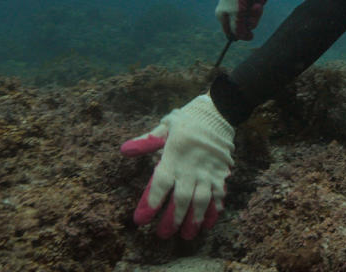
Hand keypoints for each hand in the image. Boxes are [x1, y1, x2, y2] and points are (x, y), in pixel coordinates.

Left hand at [120, 94, 234, 238]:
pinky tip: (209, 222)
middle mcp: (191, 167)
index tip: (142, 219)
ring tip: (187, 235)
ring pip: (201, 201)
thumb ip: (147, 141)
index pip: (160, 183)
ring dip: (194, 219)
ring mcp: (208, 171)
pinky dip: (214, 210)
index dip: (151, 202)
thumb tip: (124, 150)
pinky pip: (218, 195)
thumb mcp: (166, 125)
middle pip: (181, 198)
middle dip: (172, 218)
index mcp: (174, 155)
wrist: (219, 110)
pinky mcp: (221, 172)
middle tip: (164, 234)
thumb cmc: (188, 118)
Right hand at [215, 0, 266, 39]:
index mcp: (224, 17)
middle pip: (245, 24)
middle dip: (253, 19)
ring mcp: (240, 5)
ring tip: (257, 3)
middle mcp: (232, 12)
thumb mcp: (236, 15)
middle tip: (254, 10)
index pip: (233, 32)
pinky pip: (257, 5)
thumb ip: (239, 29)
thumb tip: (243, 38)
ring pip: (253, 15)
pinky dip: (260, 2)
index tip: (251, 35)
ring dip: (258, 10)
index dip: (242, 34)